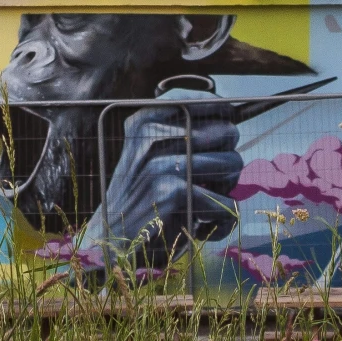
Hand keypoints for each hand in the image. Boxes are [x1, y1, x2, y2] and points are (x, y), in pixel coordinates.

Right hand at [95, 102, 244, 264]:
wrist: (109, 240)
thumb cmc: (139, 197)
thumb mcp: (147, 154)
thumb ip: (181, 133)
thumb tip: (231, 121)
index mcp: (145, 120)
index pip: (204, 100)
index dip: (224, 117)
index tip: (224, 137)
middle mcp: (152, 134)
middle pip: (228, 132)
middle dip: (228, 159)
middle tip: (212, 180)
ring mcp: (162, 162)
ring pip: (233, 163)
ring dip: (227, 188)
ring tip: (206, 201)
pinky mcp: (173, 192)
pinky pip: (226, 203)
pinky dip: (223, 219)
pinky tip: (203, 226)